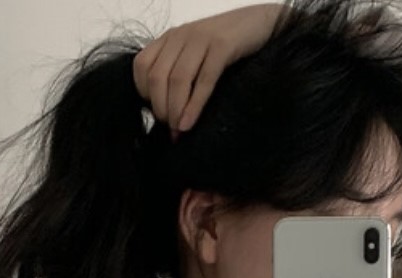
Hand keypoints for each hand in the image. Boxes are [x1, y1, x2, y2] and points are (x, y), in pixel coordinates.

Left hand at [132, 3, 283, 140]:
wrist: (260, 23)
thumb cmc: (227, 47)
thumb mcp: (195, 56)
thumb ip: (178, 74)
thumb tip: (167, 115)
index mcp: (170, 38)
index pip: (141, 67)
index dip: (144, 95)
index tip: (158, 112)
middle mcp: (181, 36)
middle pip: (156, 77)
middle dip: (160, 109)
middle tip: (171, 128)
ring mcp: (201, 38)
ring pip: (177, 80)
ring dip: (175, 111)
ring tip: (179, 130)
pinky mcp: (223, 46)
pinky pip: (203, 80)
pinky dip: (194, 106)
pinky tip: (190, 123)